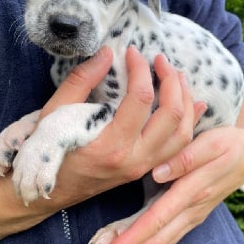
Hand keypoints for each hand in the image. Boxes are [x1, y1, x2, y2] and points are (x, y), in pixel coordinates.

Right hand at [40, 46, 204, 211]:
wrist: (50, 191)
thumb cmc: (49, 151)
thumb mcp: (55, 112)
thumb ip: (82, 80)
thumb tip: (107, 53)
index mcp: (110, 144)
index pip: (140, 99)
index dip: (140, 69)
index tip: (132, 52)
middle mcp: (134, 159)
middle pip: (171, 116)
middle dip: (171, 81)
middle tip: (160, 59)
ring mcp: (143, 167)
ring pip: (182, 134)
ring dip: (185, 101)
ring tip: (177, 76)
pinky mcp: (145, 169)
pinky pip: (178, 148)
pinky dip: (190, 124)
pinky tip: (195, 105)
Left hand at [92, 122, 243, 243]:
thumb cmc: (228, 144)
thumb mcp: (211, 143)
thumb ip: (185, 158)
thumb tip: (159, 174)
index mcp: (194, 191)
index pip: (157, 220)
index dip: (132, 237)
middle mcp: (192, 209)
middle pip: (157, 239)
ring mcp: (193, 214)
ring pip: (162, 240)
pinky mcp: (192, 212)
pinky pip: (168, 233)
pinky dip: (147, 240)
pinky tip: (131, 239)